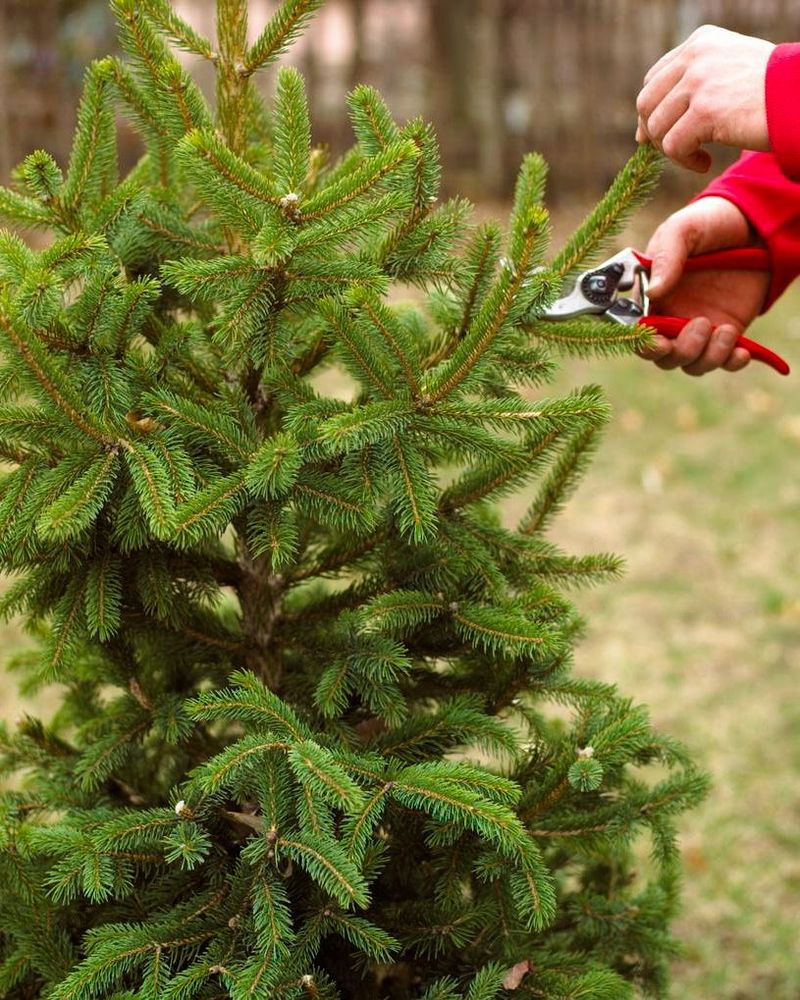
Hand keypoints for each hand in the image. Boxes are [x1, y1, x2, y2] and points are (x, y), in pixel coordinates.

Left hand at [636, 25, 773, 171]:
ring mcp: (700, 82)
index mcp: (700, 43)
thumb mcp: (726, 74)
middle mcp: (696, 57)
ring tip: (698, 156)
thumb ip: (688, 89)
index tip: (664, 133)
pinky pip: (673, 146)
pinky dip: (685, 161)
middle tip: (678, 149)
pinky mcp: (706, 110)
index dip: (653, 111)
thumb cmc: (768, 92)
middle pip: (646, 103)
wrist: (799, 98)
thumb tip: (641, 132)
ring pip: (657, 127)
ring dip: (672, 150)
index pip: (654, 80)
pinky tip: (705, 163)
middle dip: (655, 132)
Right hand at [639, 196, 769, 374]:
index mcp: (651, 298)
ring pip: (691, 364)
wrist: (752, 226)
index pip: (637, 333)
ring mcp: (698, 328)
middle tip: (700, 324)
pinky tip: (742, 350)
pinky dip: (731, 362)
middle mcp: (670, 318)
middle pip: (663, 357)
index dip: (644, 344)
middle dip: (679, 351)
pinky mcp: (726, 333)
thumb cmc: (707, 224)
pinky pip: (724, 362)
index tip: (660, 342)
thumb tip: (653, 292)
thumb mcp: (683, 229)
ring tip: (725, 330)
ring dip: (707, 356)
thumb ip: (666, 256)